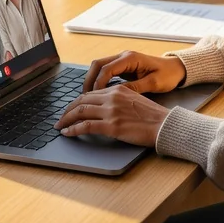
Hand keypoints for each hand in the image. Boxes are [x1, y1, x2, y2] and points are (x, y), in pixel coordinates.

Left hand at [55, 83, 171, 147]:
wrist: (163, 125)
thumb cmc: (152, 116)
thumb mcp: (134, 100)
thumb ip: (118, 100)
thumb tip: (104, 108)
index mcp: (117, 89)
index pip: (90, 93)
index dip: (77, 102)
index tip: (71, 109)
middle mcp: (112, 97)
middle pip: (82, 100)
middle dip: (68, 110)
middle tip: (61, 118)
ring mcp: (111, 111)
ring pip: (80, 112)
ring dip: (66, 119)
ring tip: (60, 126)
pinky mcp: (111, 126)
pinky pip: (86, 126)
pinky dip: (73, 130)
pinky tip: (67, 133)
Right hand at [83, 50, 186, 92]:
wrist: (176, 69)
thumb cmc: (167, 76)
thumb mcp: (153, 83)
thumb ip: (134, 88)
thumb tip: (116, 95)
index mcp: (130, 58)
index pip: (106, 69)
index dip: (97, 83)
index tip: (93, 98)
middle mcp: (124, 56)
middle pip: (98, 64)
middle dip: (89, 80)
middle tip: (84, 98)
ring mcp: (122, 60)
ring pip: (99, 67)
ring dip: (92, 80)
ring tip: (87, 98)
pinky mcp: (123, 66)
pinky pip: (105, 71)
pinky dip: (98, 81)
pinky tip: (97, 94)